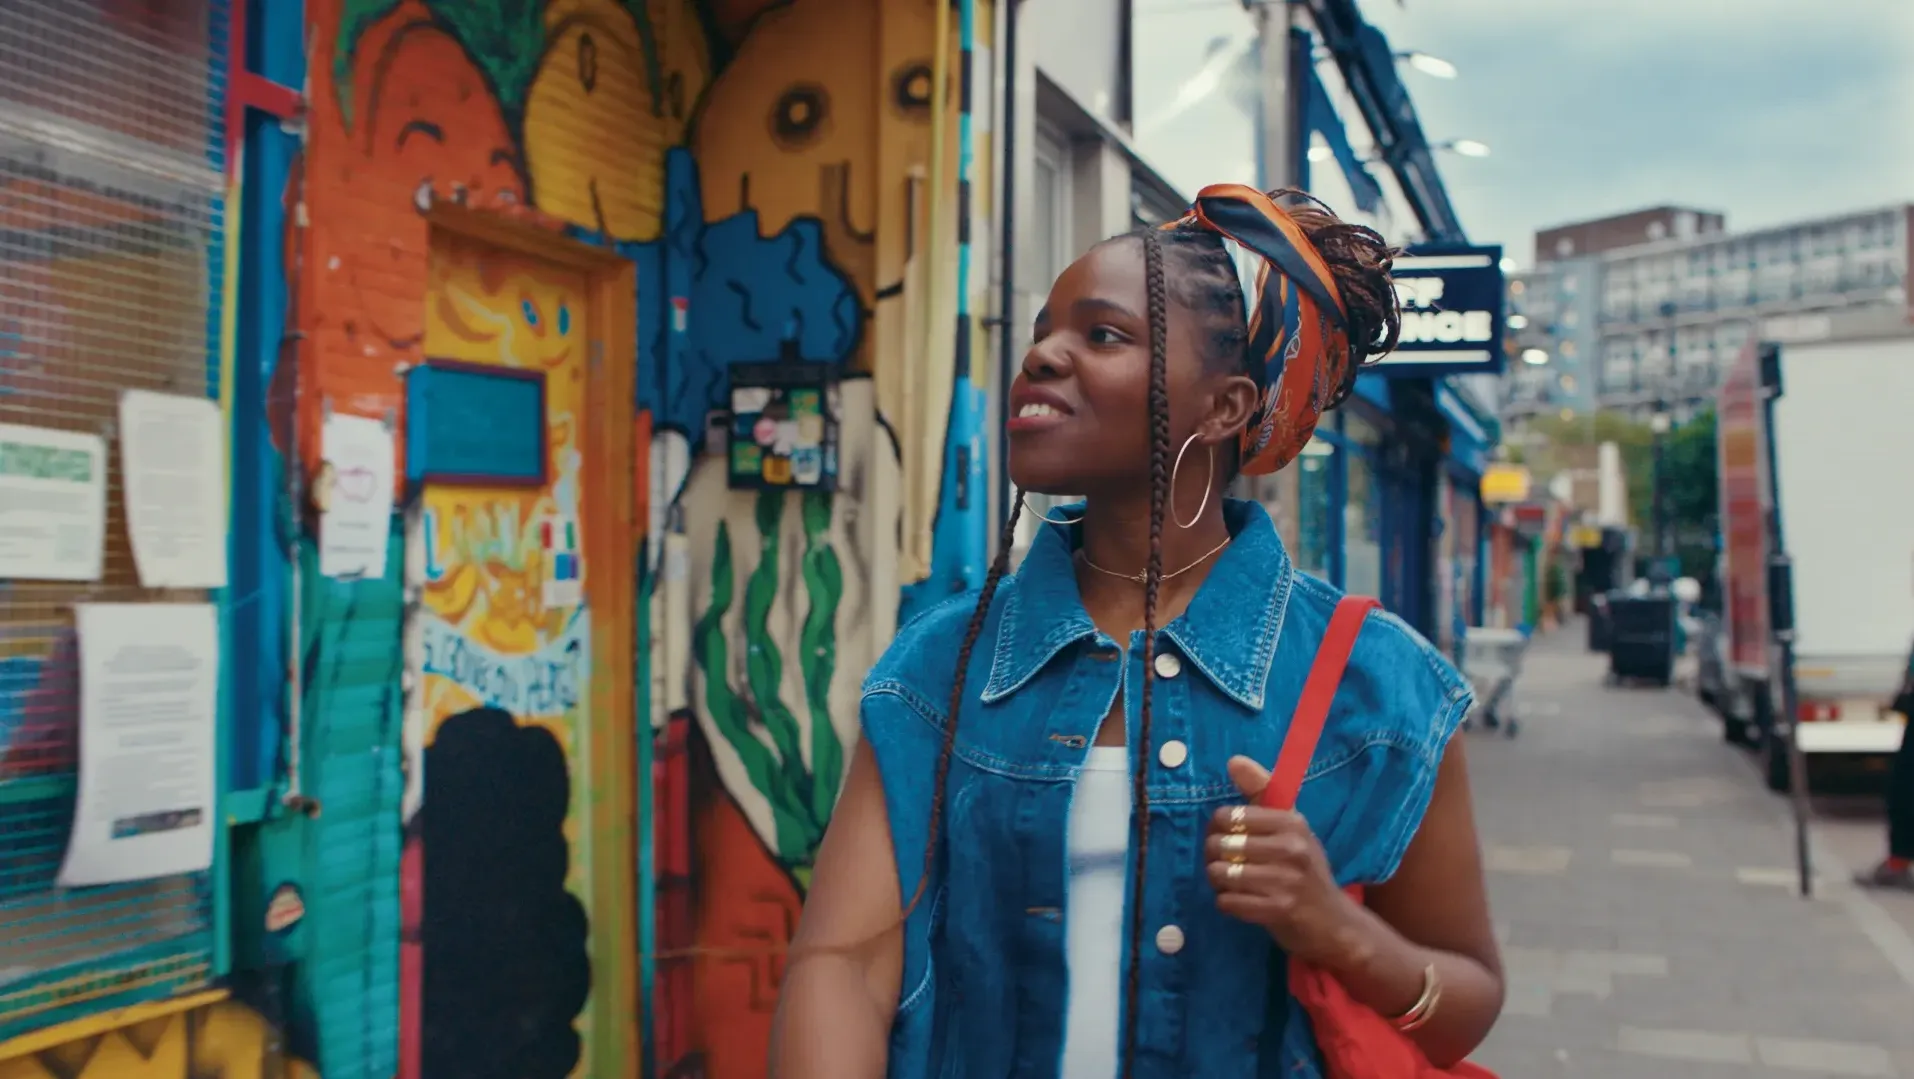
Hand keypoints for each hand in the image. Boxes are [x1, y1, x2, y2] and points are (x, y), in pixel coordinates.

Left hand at [1204, 755, 1362, 967]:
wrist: (1334, 923)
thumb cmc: (1304, 869)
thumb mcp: (1290, 826)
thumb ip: (1260, 791)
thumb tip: (1233, 760)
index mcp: (1292, 822)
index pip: (1228, 816)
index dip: (1217, 828)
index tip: (1227, 837)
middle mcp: (1291, 848)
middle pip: (1219, 844)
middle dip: (1213, 857)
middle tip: (1227, 864)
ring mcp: (1286, 881)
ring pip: (1220, 874)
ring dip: (1218, 882)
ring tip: (1232, 883)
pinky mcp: (1278, 910)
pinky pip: (1227, 902)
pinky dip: (1226, 903)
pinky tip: (1240, 901)